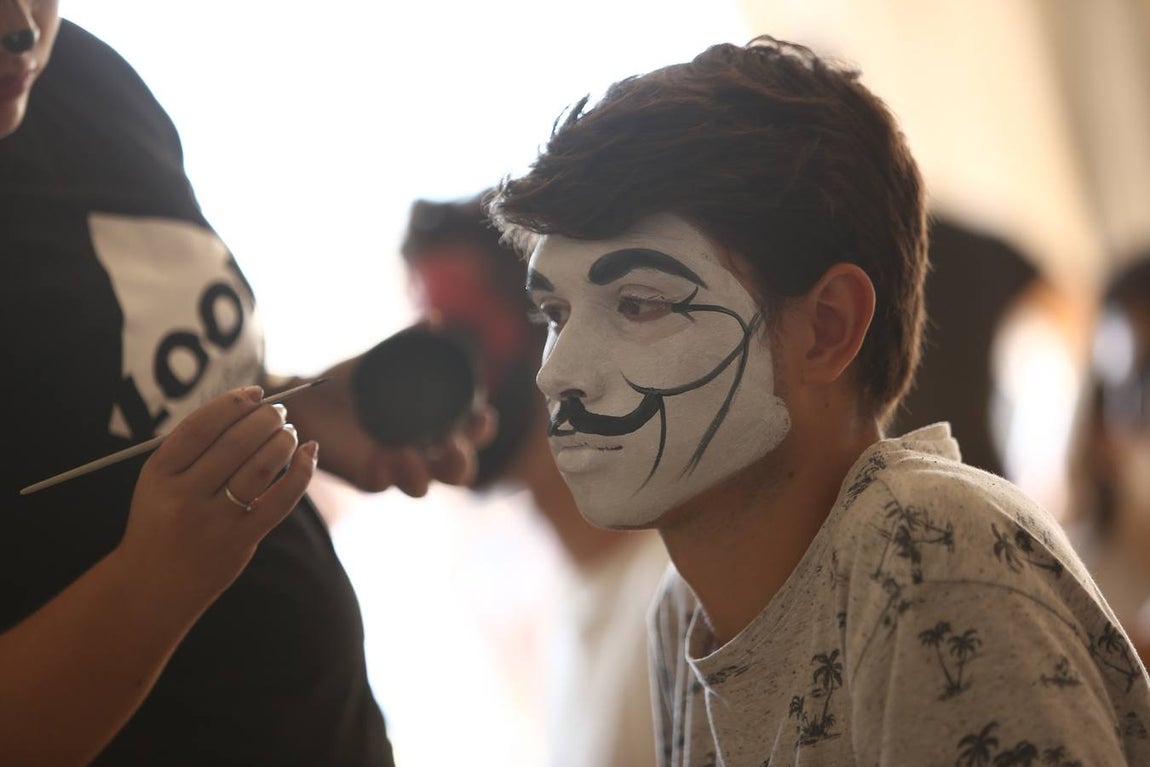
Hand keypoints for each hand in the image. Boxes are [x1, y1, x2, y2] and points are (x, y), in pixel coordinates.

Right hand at [118, 386, 316, 600]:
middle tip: (278, 412)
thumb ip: (195, 447)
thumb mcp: (158, 481)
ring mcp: (213, 521)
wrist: (152, 586)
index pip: (201, 426)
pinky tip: (309, 453)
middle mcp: (184, 496)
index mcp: (158, 473)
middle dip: (265, 419)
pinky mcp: (240, 541)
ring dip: (283, 440)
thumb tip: (250, 405)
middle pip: (236, 442)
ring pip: (262, 467)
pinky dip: (302, 472)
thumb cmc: (162, 521)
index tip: (255, 392)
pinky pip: (281, 500)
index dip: (233, 403)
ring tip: (289, 432)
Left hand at [276, 357, 496, 495]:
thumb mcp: (381, 360)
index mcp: (436, 426)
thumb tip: (434, 321)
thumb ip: (408, 343)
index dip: (482, 429)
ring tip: (404, 453)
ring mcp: (398, 468)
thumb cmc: (353, 381)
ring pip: (422, 487)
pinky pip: (382, 484)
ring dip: (420, 474)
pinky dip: (383, 473)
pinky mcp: (370, 477)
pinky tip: (378, 458)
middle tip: (452, 446)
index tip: (482, 415)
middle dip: (460, 463)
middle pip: (457, 472)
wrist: (309, 400)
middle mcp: (423, 452)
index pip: (472, 434)